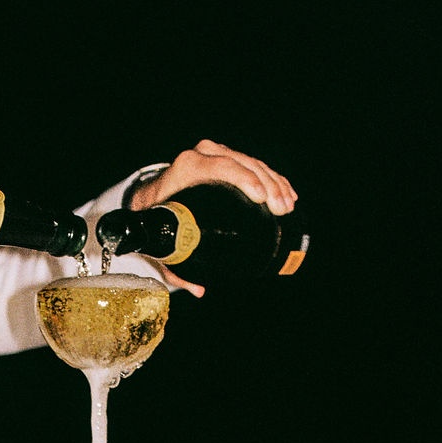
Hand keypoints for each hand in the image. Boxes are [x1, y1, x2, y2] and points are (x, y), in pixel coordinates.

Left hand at [129, 140, 296, 295]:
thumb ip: (178, 268)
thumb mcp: (165, 240)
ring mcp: (214, 154)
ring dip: (276, 182)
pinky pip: (253, 163)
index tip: (262, 199)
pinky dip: (272, 177)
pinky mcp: (225, 157)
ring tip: (289, 205)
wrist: (152, 196)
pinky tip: (286, 191)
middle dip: (269, 186)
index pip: (223, 167)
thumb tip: (199, 289)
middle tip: (283, 209)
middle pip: (244, 164)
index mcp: (187, 169)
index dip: (246, 180)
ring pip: (252, 163)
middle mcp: (202, 156)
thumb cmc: (159, 217)